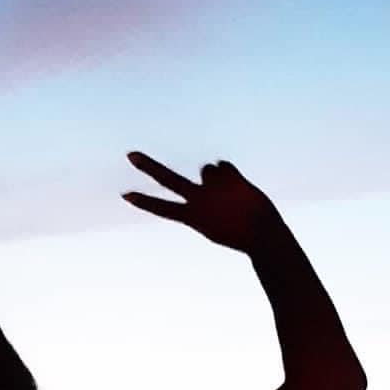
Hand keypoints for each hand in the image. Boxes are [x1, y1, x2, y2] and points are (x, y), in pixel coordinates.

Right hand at [122, 153, 286, 254]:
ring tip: (232, 195)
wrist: (263, 234)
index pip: (163, 208)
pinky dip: (232, 175)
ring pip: (208, 168)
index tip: (126, 195)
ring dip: (219, 177)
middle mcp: (198, 200)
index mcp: (193, 218)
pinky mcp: (227, 176)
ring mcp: (212, 187)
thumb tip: (210, 166)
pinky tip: (241, 189)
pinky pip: (224, 165)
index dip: (144, 202)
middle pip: (168, 180)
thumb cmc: (241, 234)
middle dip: (148, 167)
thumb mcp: (217, 223)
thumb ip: (208, 196)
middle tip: (131, 155)